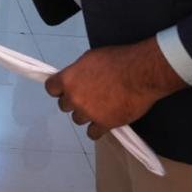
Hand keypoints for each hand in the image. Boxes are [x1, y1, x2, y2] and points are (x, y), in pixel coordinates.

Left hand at [44, 38, 186, 139]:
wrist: (140, 73)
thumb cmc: (117, 60)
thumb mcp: (90, 58)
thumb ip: (77, 72)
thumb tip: (75, 78)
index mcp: (68, 79)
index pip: (50, 88)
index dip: (58, 89)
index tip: (66, 89)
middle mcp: (74, 98)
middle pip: (64, 106)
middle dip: (74, 101)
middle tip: (88, 96)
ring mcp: (88, 113)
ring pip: (78, 119)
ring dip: (86, 115)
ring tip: (99, 107)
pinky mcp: (104, 124)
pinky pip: (92, 133)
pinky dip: (97, 129)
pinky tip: (103, 122)